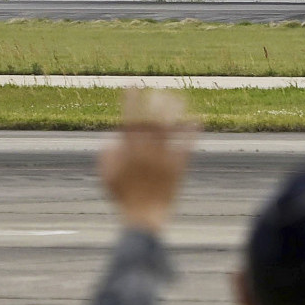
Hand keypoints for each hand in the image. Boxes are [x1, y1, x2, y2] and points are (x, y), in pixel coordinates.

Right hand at [96, 89, 197, 232]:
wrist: (143, 218)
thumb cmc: (124, 199)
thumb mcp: (107, 178)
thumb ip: (107, 157)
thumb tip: (112, 139)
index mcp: (127, 154)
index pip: (128, 121)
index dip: (130, 102)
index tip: (131, 86)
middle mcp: (145, 153)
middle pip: (150, 122)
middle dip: (152, 103)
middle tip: (157, 86)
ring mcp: (162, 160)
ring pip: (168, 130)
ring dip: (172, 112)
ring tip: (178, 96)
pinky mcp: (177, 168)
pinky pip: (186, 146)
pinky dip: (191, 133)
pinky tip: (197, 120)